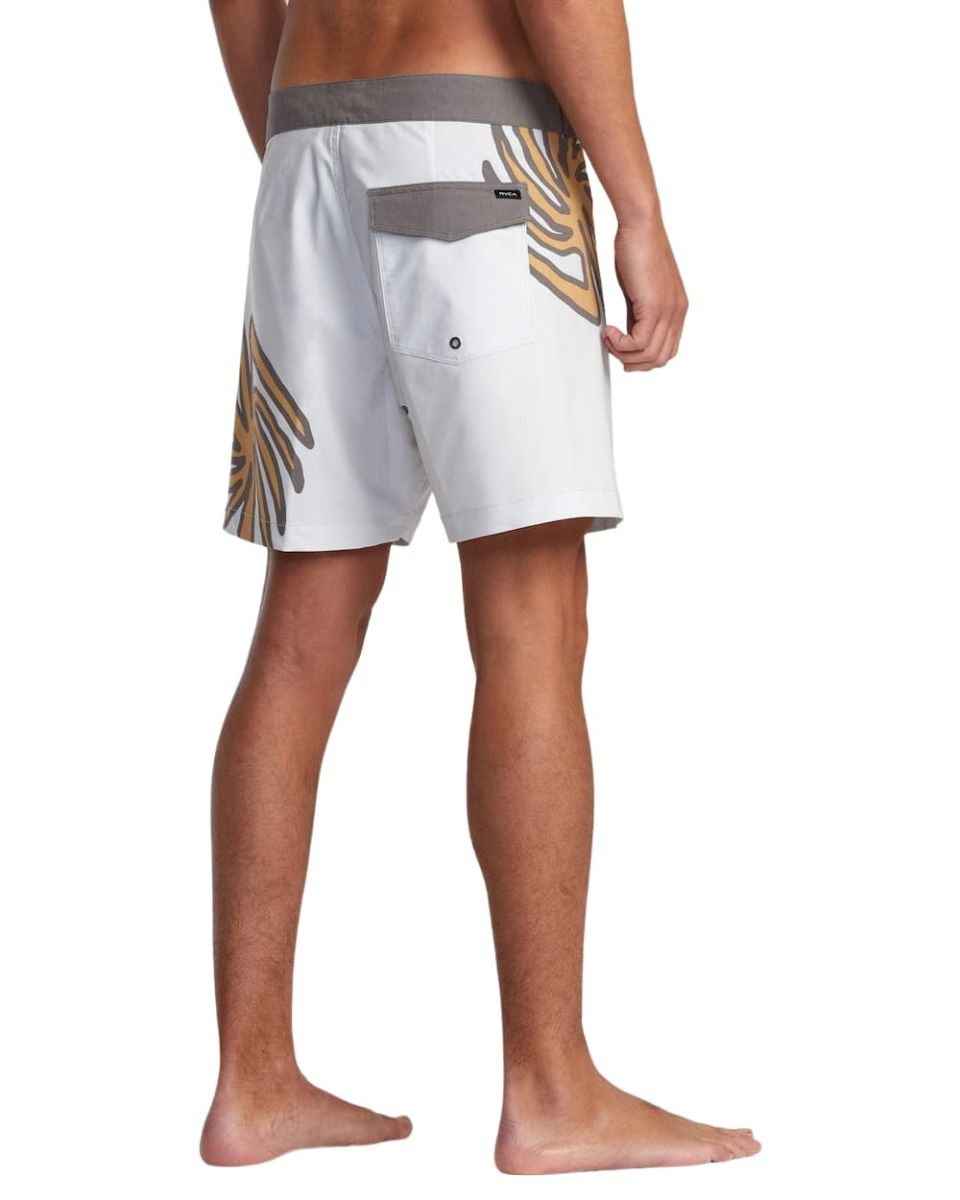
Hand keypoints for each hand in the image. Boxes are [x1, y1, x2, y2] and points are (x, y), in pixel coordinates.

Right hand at [603, 219, 687, 370]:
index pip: (666, 351)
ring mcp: (668, 310)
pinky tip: (608, 330)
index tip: (621, 346)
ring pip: (651, 355)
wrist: (640, 225)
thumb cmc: (636, 250)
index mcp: (676, 310)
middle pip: (660, 359)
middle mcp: (677, 313)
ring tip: (609, 337)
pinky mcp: (655, 306)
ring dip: (624, 353)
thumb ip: (637, 315)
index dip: (642, 357)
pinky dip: (620, 343)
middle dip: (633, 361)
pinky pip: (640, 343)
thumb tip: (627, 335)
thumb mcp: (638, 291)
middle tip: (612, 347)